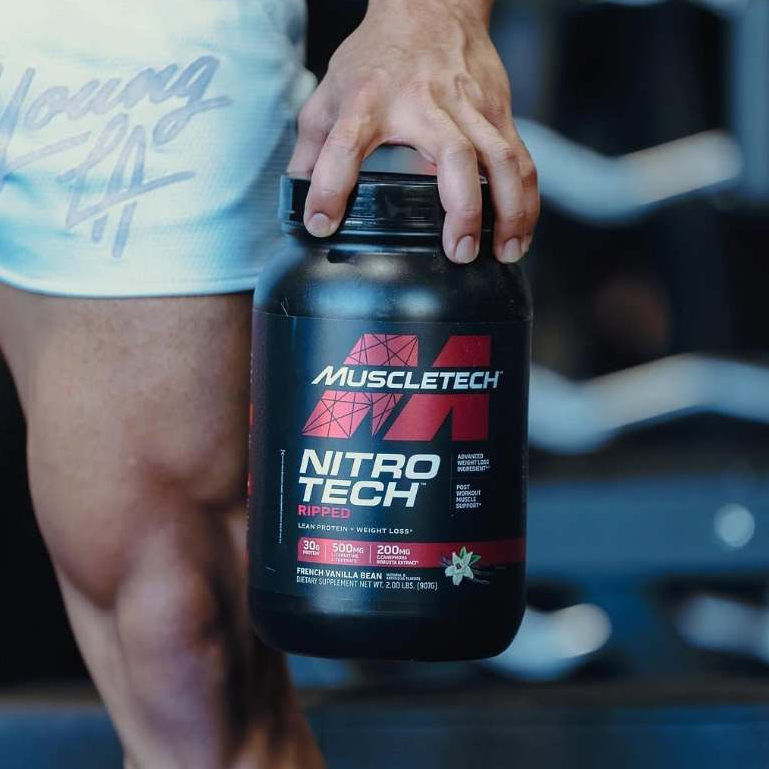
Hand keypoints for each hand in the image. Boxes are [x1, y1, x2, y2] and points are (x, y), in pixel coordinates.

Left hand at [288, 0, 538, 263]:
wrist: (429, 6)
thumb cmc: (377, 55)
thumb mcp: (330, 92)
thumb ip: (312, 147)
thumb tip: (297, 195)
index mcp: (369, 101)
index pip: (343, 146)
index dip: (329, 189)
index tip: (323, 225)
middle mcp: (424, 103)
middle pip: (454, 156)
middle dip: (462, 210)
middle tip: (458, 251)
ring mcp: (469, 106)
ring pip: (501, 159)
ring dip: (507, 210)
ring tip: (503, 252)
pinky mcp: (498, 110)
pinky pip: (521, 159)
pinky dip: (525, 200)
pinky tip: (519, 232)